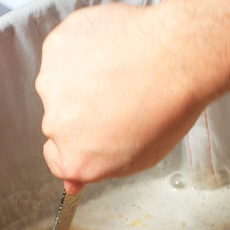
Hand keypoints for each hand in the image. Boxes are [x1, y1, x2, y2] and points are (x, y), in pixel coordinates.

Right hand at [36, 2, 205, 192]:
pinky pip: (64, 53)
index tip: (92, 135)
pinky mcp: (55, 49)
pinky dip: (83, 51)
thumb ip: (101, 168)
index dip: (79, 146)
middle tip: (119, 99)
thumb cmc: (169, 105)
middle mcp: (57, 125)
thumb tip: (74, 180)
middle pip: (59, 122)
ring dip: (81, 80)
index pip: (57, 160)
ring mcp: (52, 84)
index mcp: (77, 160)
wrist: (177, 52)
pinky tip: (112, 50)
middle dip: (82, 112)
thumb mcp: (142, 157)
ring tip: (119, 73)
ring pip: (60, 86)